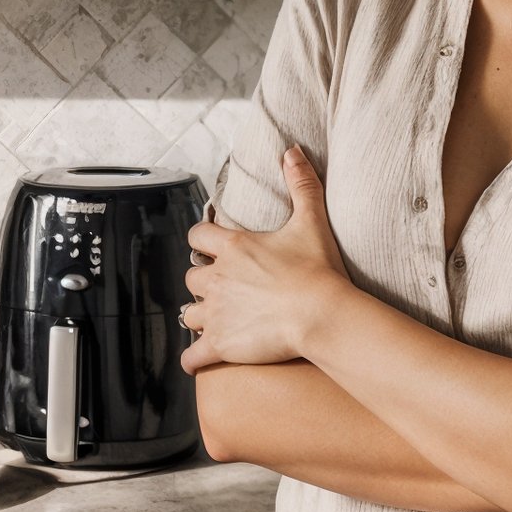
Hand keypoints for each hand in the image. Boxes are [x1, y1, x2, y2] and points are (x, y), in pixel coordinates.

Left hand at [179, 146, 352, 374]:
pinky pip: (193, 356)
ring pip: (189, 314)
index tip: (210, 245)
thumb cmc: (317, 270)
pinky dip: (194, 359)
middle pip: (192, 277)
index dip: (202, 240)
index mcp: (234, 247)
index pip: (198, 235)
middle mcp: (218, 278)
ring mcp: (217, 312)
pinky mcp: (221, 343)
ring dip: (199, 316)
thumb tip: (293, 151)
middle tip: (222, 287)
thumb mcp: (310, 221)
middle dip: (203, 282)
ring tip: (214, 320)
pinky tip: (198, 361)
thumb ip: (301, 184)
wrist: (322, 314)